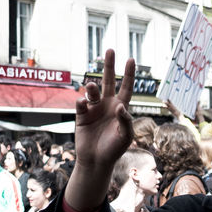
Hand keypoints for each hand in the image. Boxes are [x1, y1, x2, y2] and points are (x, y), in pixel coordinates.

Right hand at [74, 49, 135, 169]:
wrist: (96, 161)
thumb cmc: (114, 150)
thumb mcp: (125, 136)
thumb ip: (125, 120)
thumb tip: (120, 106)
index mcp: (121, 108)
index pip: (126, 87)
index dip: (128, 74)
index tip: (130, 59)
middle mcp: (108, 105)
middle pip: (109, 81)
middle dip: (109, 66)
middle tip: (110, 50)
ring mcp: (94, 109)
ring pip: (93, 91)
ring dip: (92, 87)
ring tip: (92, 87)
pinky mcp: (82, 115)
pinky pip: (81, 104)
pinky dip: (82, 102)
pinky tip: (83, 104)